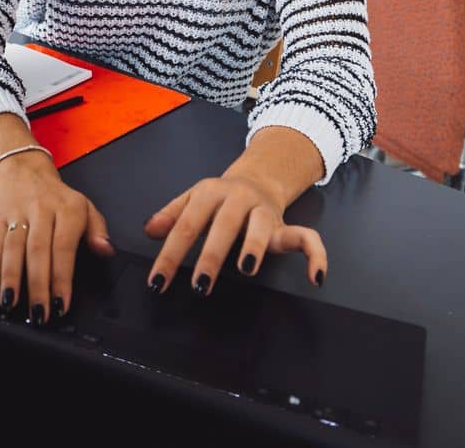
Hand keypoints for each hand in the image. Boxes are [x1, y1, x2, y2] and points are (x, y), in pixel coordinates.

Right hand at [0, 116, 112, 323]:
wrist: (24, 169)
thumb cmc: (57, 197)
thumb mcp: (85, 207)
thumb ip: (98, 231)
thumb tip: (106, 250)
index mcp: (68, 209)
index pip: (64, 247)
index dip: (62, 278)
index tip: (61, 304)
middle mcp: (42, 210)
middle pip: (38, 250)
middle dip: (38, 285)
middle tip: (39, 313)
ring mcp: (18, 213)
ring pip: (13, 248)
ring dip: (11, 279)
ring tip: (12, 304)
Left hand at [143, 171, 326, 296]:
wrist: (258, 178)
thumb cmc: (219, 198)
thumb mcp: (192, 199)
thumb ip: (171, 214)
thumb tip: (149, 231)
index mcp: (209, 193)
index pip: (186, 225)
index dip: (170, 255)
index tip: (158, 282)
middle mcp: (237, 199)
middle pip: (222, 227)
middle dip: (210, 257)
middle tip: (199, 285)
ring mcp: (262, 212)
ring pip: (260, 227)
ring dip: (254, 247)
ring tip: (246, 268)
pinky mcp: (283, 225)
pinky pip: (306, 237)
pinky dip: (315, 254)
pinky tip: (315, 277)